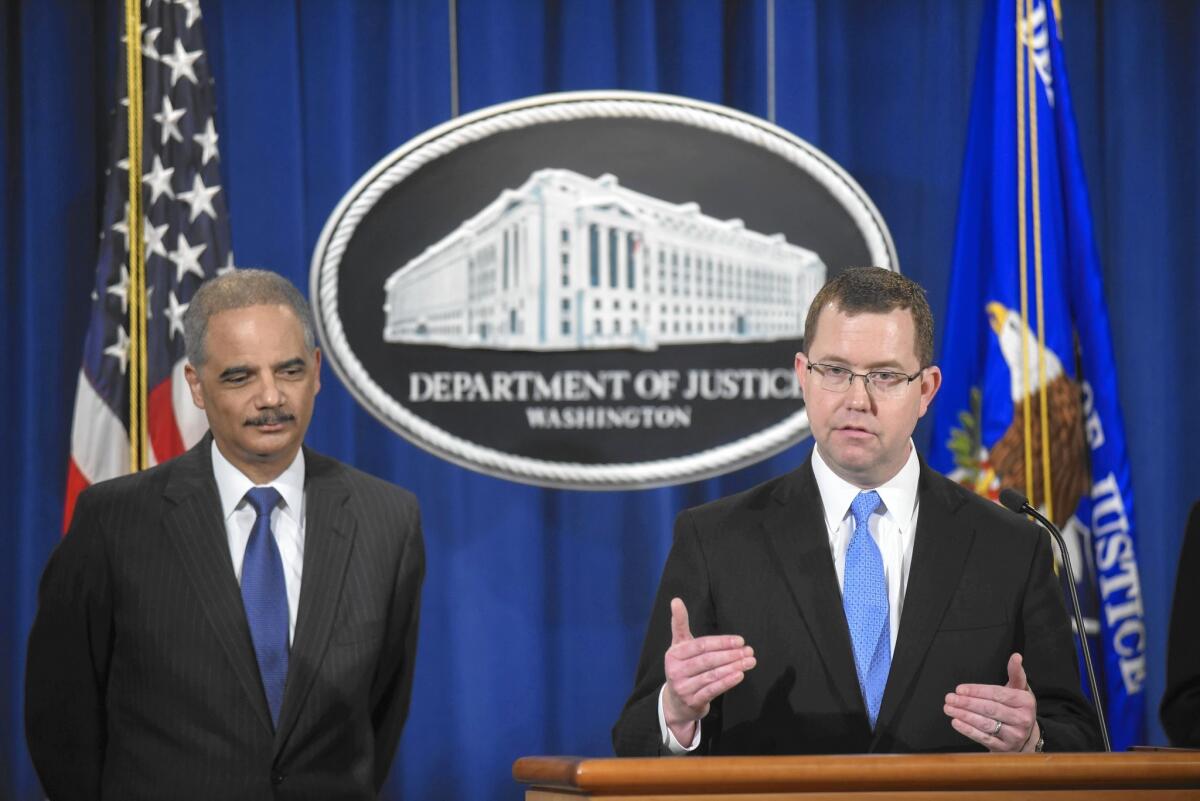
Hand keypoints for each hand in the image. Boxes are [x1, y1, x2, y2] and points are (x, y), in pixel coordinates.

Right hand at [662, 597, 755, 743]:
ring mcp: (683, 687)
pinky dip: (727, 682)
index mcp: (674, 653)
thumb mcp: (679, 647)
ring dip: (733, 667)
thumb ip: (680, 624)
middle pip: (707, 660)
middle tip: (749, 650)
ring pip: (712, 675)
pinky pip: (712, 690)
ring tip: (750, 661)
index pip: (701, 645)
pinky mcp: (692, 701)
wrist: (676, 702)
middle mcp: (675, 670)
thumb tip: (676, 600)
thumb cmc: (683, 668)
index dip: (721, 642)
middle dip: (730, 654)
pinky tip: (740, 675)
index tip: (740, 640)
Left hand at [943, 653, 1039, 751]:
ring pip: (985, 724)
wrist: (1026, 737)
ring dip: (964, 715)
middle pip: (990, 709)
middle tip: (949, 698)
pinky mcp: (1005, 749)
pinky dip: (968, 730)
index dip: (977, 691)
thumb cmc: (1017, 708)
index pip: (998, 694)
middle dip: (967, 703)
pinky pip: (984, 738)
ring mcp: (1014, 735)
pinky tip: (956, 722)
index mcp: (1026, 702)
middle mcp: (1022, 719)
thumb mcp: (1019, 690)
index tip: (959, 689)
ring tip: (948, 708)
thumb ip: (1015, 673)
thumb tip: (1016, 656)